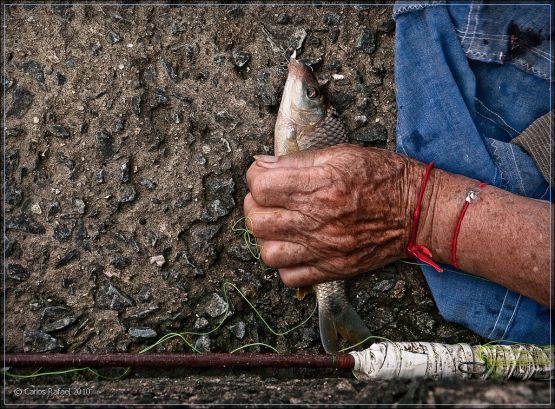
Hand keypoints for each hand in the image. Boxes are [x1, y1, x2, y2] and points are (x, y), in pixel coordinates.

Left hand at [244, 144, 426, 287]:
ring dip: (267, 237)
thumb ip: (299, 160)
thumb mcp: (343, 154)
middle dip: (256, 206)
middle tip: (269, 199)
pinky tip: (294, 247)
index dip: (256, 176)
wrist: (419, 211)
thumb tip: (262, 163)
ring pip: (269, 253)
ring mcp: (325, 249)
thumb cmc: (384, 176)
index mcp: (320, 185)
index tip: (265, 175)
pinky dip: (285, 264)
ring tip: (279, 225)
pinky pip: (290, 278)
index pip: (260, 185)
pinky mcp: (334, 269)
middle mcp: (318, 220)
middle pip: (258, 221)